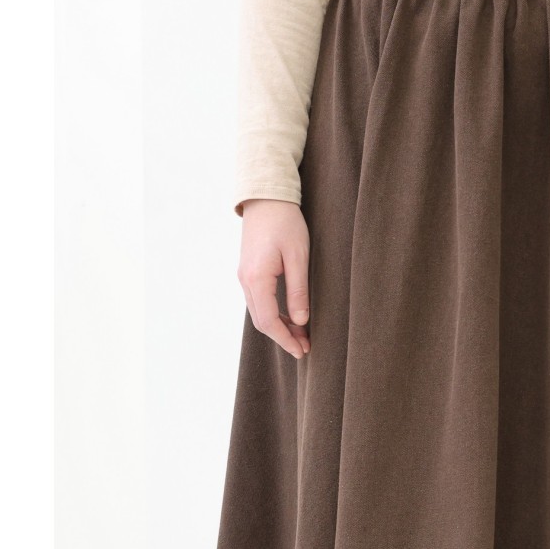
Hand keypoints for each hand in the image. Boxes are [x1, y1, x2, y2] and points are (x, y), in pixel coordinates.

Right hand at [237, 199, 310, 358]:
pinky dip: (274, 314)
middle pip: (262, 321)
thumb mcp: (298, 257)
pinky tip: (290, 316)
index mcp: (256, 279)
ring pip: (259, 313)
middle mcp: (245, 280)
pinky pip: (259, 301)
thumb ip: (298, 291)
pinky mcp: (248, 271)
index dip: (286, 340)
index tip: (302, 351)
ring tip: (302, 334)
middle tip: (305, 347)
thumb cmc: (285, 222)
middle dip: (283, 337)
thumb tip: (301, 321)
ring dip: (279, 326)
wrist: (266, 197)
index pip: (269, 321)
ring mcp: (244, 276)